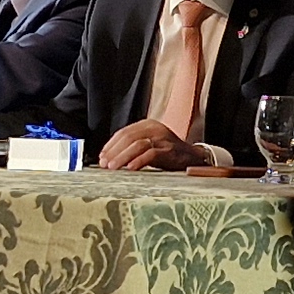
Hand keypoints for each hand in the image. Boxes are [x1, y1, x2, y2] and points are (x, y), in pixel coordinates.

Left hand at [99, 117, 215, 171]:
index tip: (101, 157)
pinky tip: (131, 168)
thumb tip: (109, 158)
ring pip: (137, 145)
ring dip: (122, 157)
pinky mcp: (169, 150)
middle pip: (128, 137)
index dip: (110, 145)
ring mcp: (163, 138)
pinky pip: (151, 154)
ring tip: (112, 167)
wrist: (192, 158)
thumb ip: (133, 147)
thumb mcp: (150, 145)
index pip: (123, 132)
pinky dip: (139, 161)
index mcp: (148, 125)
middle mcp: (155, 128)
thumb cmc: (167, 153)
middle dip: (113, 151)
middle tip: (104, 164)